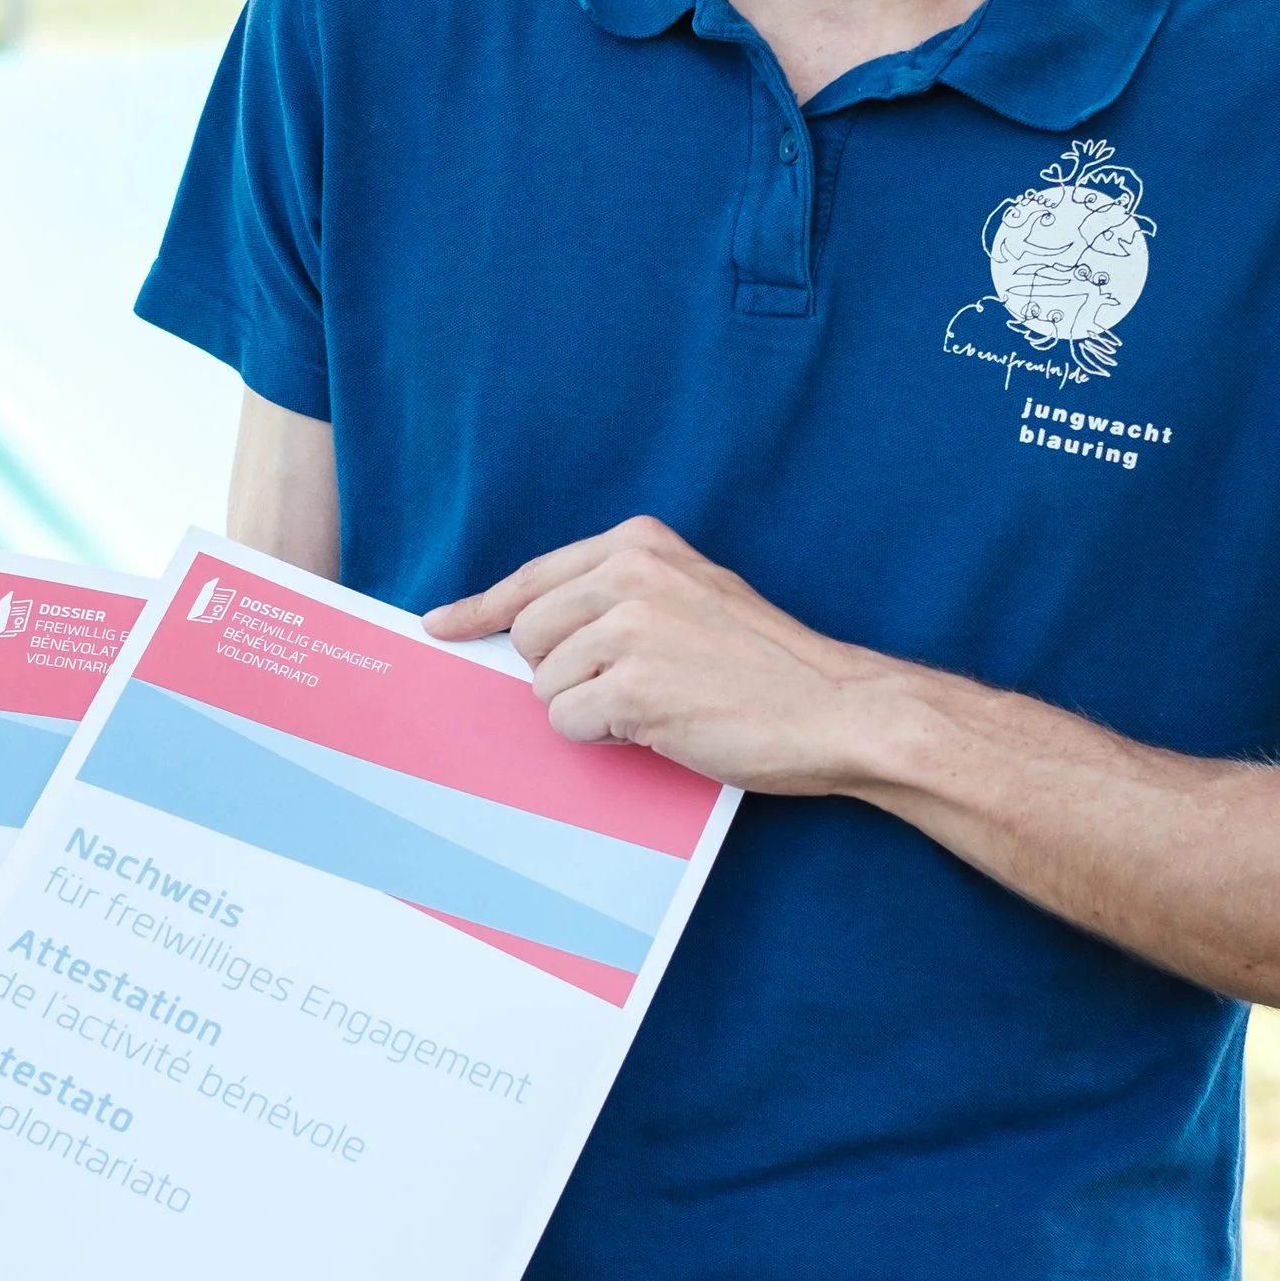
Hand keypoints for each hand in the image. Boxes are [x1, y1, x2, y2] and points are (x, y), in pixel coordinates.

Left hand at [425, 514, 893, 794]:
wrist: (836, 707)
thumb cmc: (766, 664)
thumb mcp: (691, 596)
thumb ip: (618, 596)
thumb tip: (525, 629)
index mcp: (640, 544)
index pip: (534, 577)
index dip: (482, 608)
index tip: (443, 625)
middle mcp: (628, 575)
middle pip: (528, 636)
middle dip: (563, 672)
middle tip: (632, 685)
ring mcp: (629, 630)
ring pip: (545, 685)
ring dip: (589, 708)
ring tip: (660, 703)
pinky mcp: (632, 687)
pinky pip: (570, 721)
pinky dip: (604, 736)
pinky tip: (660, 725)